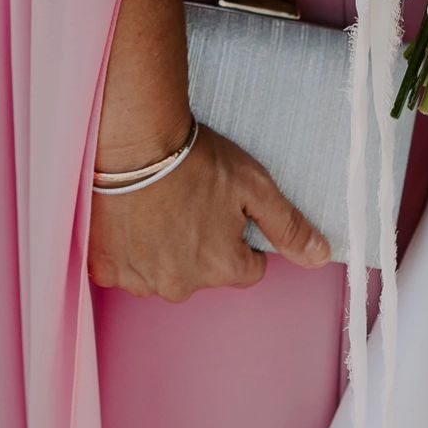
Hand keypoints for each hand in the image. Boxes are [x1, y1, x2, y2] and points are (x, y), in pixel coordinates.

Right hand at [87, 125, 329, 300]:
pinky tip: (132, 216)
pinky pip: (124, 268)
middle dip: (201, 245)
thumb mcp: (255, 186)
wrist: (133, 142)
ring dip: (163, 249)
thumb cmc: (196, 160)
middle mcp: (182, 285)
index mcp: (222, 268)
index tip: (226, 210)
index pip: (249, 268)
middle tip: (191, 201)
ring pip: (162, 272)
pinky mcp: (106, 269)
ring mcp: (140, 280)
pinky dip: (128, 249)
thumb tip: (321, 257)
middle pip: (203, 273)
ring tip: (160, 205)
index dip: (241, 237)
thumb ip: (288, 226)